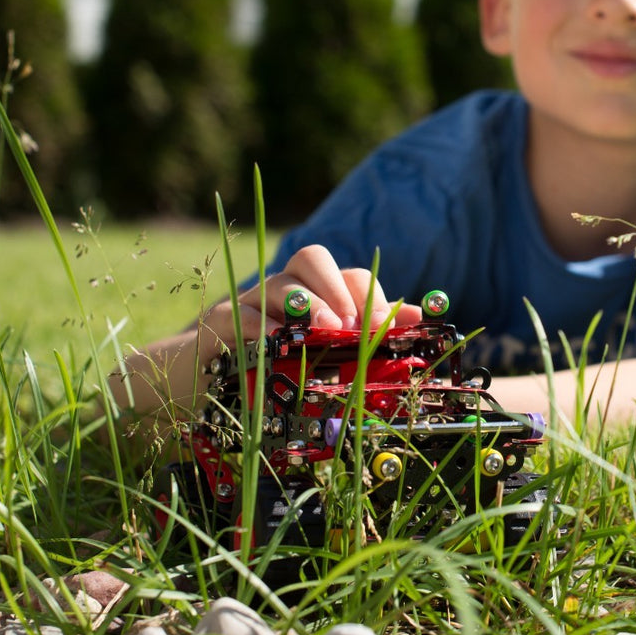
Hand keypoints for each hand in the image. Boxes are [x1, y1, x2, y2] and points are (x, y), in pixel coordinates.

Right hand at [207, 244, 422, 345]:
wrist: (218, 376)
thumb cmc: (284, 358)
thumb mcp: (329, 348)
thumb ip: (369, 329)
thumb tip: (416, 315)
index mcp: (318, 289)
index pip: (350, 275)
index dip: (370, 296)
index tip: (383, 326)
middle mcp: (287, 285)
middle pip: (311, 258)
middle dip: (335, 286)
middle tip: (350, 323)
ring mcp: (254, 299)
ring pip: (281, 284)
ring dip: (308, 304)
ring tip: (326, 330)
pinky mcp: (223, 320)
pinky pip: (243, 313)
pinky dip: (263, 325)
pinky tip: (279, 342)